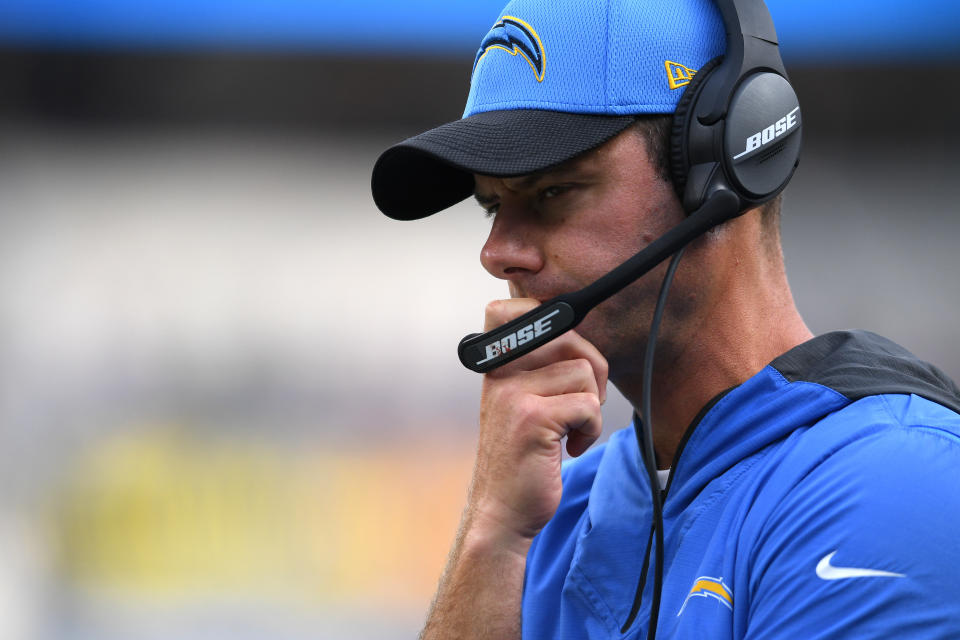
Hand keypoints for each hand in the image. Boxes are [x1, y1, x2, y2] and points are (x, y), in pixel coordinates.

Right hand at [466, 298, 607, 544]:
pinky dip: (590, 429)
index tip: (564, 354)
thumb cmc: (521, 457)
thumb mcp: (521, 402)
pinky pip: (588, 405)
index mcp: (496, 363)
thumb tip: (580, 331)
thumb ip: (539, 366)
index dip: (555, 322)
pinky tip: (570, 448)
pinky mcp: (532, 419)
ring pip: (584, 373)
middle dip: (592, 370)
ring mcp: (512, 394)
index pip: (520, 310)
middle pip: (570, 338)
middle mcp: (500, 372)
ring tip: (570, 431)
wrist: (501, 512)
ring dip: (591, 407)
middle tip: (581, 405)